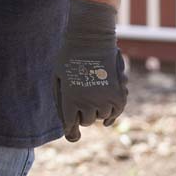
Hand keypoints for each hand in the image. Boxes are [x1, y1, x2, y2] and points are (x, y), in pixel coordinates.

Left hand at [53, 0, 127, 141]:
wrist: (90, 40)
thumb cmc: (68, 58)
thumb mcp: (57, 78)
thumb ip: (61, 100)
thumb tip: (69, 124)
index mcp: (69, 99)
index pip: (70, 125)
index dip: (71, 132)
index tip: (72, 136)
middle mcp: (88, 102)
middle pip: (86, 121)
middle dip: (81, 114)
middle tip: (79, 101)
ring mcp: (105, 99)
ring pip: (101, 117)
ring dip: (96, 110)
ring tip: (91, 94)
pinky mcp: (118, 94)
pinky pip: (116, 112)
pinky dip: (112, 115)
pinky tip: (106, 118)